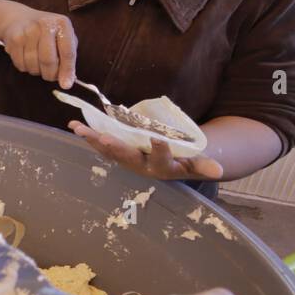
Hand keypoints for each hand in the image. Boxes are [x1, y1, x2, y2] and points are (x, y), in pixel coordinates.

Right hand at [0, 6, 77, 87]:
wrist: (19, 19)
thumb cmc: (47, 32)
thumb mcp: (63, 37)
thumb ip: (68, 57)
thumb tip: (67, 81)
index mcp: (62, 24)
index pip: (67, 52)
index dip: (67, 70)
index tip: (66, 85)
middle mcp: (45, 25)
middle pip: (48, 61)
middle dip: (50, 74)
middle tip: (50, 76)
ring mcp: (27, 31)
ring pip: (33, 65)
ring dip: (37, 71)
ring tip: (38, 63)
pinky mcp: (14, 39)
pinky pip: (21, 64)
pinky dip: (26, 67)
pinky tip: (27, 58)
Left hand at [69, 122, 223, 180]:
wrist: (170, 165)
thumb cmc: (186, 161)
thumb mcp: (197, 163)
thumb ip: (204, 165)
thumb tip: (219, 170)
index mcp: (162, 167)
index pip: (161, 160)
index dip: (160, 150)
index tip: (158, 138)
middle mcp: (140, 166)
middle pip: (127, 157)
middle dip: (116, 147)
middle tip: (104, 139)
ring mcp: (127, 159)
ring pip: (109, 150)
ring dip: (93, 139)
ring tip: (79, 129)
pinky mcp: (117, 151)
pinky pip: (101, 142)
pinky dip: (88, 134)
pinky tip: (74, 125)